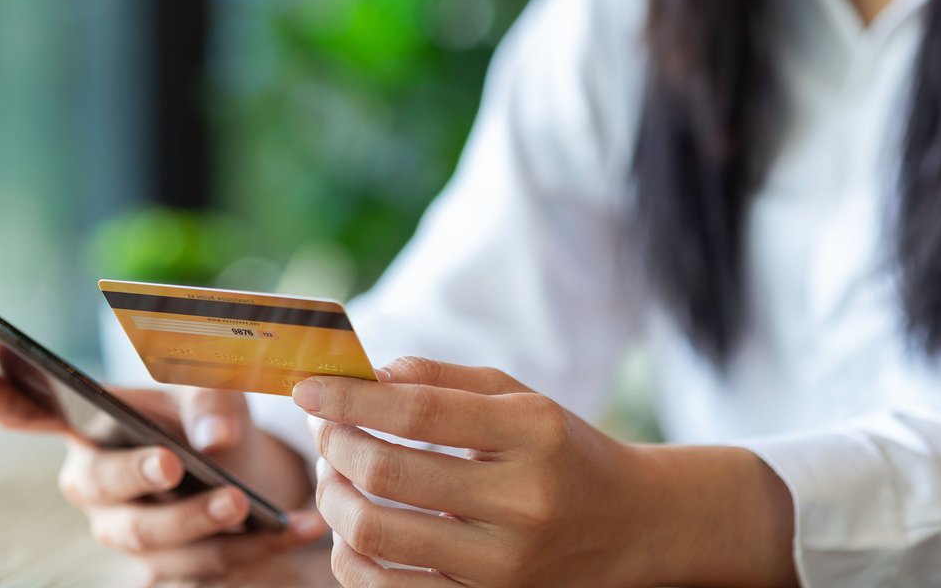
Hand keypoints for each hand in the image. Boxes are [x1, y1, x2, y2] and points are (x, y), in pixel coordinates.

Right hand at [0, 371, 327, 578]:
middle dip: (136, 479)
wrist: (247, 468)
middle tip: (173, 465)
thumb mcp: (218, 389)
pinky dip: (258, 548)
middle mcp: (96, 484)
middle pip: (101, 490)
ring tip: (249, 506)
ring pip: (154, 542)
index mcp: (92, 426)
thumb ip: (213, 403)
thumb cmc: (211, 416)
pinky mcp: (169, 570)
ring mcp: (128, 533)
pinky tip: (298, 527)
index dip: (6, 401)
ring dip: (203, 525)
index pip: (36, 412)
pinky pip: (206, 569)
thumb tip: (213, 440)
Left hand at [295, 357, 797, 587]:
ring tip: (335, 476)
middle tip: (323, 430)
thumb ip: (444, 380)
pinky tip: (354, 527)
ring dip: (333, 498)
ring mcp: (503, 566)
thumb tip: (368, 374)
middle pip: (387, 471)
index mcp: (533, 434)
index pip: (418, 409)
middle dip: (334, 444)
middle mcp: (521, 502)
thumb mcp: (521, 400)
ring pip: (374, 536)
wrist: (632, 527)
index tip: (307, 387)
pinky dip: (351, 557)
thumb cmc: (564, 453)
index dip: (350, 397)